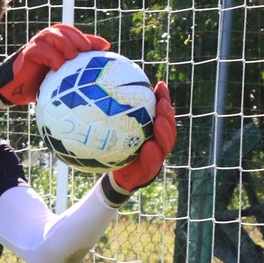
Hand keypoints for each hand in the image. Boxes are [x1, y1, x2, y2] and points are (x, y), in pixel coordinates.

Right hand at [0, 23, 110, 111]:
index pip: (74, 33)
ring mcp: (36, 45)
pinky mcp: (27, 53)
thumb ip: (79, 61)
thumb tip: (104, 50)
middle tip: (84, 52)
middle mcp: (46, 40)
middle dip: (77, 38)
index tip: (102, 48)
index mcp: (56, 42)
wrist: (16, 91)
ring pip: (52, 34)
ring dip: (64, 44)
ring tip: (71, 57)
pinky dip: (51, 56)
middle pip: (64, 29)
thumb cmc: (40, 82)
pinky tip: (58, 67)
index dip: (88, 38)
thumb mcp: (62, 72)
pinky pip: (40, 49)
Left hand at [102, 81, 176, 204]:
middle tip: (161, 103)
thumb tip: (96, 92)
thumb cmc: (113, 152)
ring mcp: (157, 156)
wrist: (116, 178)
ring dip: (164, 132)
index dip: (163, 98)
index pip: (160, 112)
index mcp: (152, 131)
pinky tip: (148, 147)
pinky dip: (152, 155)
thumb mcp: (111, 133)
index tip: (159, 84)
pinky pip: (153, 163)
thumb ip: (110, 116)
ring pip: (166, 143)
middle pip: (168, 126)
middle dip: (167, 113)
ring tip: (159, 122)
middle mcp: (158, 142)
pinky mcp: (150, 170)